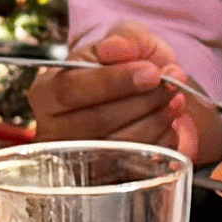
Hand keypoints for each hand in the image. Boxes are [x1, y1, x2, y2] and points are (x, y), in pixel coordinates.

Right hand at [31, 23, 220, 166]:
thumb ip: (124, 38)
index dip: (113, 81)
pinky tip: (170, 124)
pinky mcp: (104, 182)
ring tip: (175, 100)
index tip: (151, 72)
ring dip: (155, 121)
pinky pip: (136, 167)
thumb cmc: (127, 69)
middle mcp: (53, 131)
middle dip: (142, 101)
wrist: (147, 100)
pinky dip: (161, 144)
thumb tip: (113, 48)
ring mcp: (77, 162)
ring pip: (118, 146)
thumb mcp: (128, 40)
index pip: (69, 89)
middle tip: (172, 84)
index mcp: (46, 92)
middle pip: (95, 121)